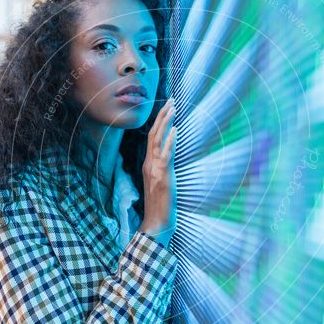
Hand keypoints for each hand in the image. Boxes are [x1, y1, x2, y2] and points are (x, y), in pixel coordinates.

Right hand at [140, 97, 176, 247]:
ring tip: (173, 107)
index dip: (159, 122)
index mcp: (148, 165)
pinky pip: (165, 155)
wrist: (155, 224)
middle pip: (153, 134)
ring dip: (166, 122)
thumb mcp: (160, 184)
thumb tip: (167, 160)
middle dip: (162, 116)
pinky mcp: (162, 176)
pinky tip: (175, 130)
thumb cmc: (159, 207)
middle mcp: (149, 164)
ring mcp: (154, 169)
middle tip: (171, 100)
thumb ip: (162, 171)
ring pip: (158, 140)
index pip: (152, 138)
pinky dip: (170, 141)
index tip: (167, 108)